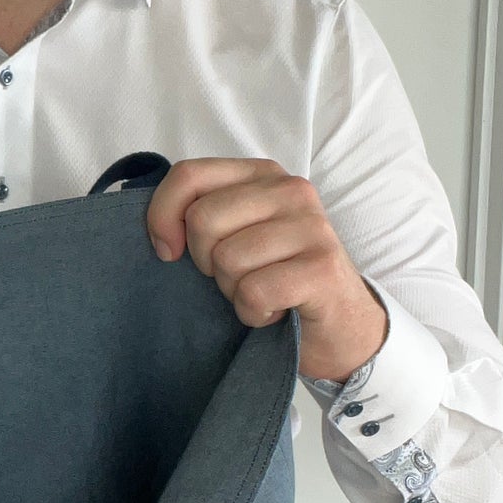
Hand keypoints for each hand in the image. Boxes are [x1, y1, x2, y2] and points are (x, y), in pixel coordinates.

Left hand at [145, 158, 388, 382]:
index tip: (168, 250)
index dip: (162, 216)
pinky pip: (254, 292)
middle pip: (202, 220)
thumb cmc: (276, 279)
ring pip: (227, 259)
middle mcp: (291, 190)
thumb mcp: (235, 236)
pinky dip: (254, 312)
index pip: (189, 175)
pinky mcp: (323, 268)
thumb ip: (200, 215)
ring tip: (261, 291)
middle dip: (206, 262)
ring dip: (233, 291)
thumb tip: (161, 234)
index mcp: (263, 175)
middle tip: (236, 276)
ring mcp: (312, 227)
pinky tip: (274, 310)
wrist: (341, 327)